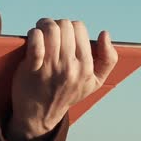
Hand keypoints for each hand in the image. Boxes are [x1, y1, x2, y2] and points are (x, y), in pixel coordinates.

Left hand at [8, 19, 118, 140]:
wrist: (40, 116)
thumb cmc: (67, 93)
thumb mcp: (95, 82)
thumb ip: (108, 59)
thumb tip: (105, 34)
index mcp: (86, 67)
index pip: (79, 28)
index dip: (70, 27)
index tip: (63, 34)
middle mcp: (70, 67)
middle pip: (64, 25)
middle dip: (56, 24)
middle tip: (49, 32)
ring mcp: (51, 68)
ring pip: (51, 29)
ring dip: (43, 25)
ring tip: (40, 31)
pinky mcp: (32, 69)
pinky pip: (35, 42)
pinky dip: (34, 35)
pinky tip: (33, 36)